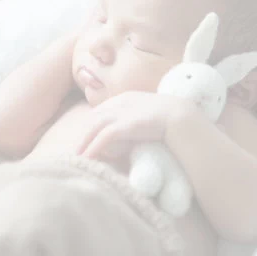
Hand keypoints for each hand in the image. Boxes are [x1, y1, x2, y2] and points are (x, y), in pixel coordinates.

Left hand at [76, 91, 190, 159]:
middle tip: (75, 150)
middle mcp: (120, 102)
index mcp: (125, 97)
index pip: (101, 111)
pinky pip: (104, 136)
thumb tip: (127, 136)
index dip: (91, 126)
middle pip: (94, 118)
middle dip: (83, 134)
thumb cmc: (170, 118)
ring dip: (83, 142)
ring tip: (77, 157)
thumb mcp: (148, 115)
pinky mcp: (125, 124)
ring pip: (94, 126)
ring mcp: (122, 112)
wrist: (181, 116)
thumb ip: (136, 121)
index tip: (85, 139)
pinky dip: (93, 147)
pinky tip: (87, 158)